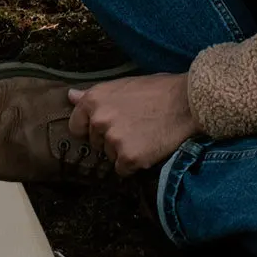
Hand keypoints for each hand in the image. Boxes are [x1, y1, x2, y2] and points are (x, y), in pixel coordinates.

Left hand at [66, 73, 198, 174]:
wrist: (185, 103)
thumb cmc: (155, 91)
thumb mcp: (120, 86)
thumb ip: (93, 95)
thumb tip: (70, 96)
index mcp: (93, 100)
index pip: (76, 127)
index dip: (90, 130)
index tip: (105, 129)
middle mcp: (98, 120)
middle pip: (95, 143)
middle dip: (110, 140)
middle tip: (133, 128)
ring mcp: (113, 140)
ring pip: (110, 157)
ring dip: (123, 152)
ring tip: (143, 136)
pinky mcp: (129, 157)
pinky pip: (123, 170)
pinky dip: (135, 165)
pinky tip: (148, 149)